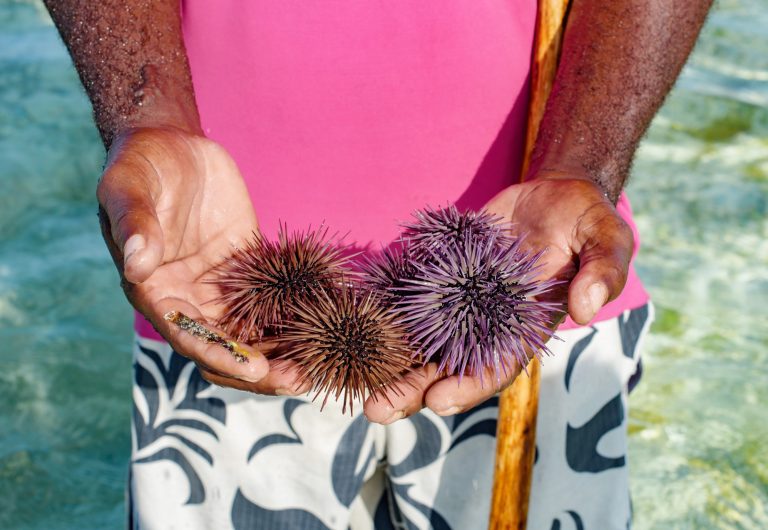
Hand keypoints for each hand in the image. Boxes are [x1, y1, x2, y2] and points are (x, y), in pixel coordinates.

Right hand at [98, 127, 308, 394]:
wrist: (170, 142)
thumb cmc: (141, 164)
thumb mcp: (128, 187)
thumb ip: (134, 226)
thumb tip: (137, 265)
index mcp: (155, 290)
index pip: (188, 337)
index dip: (222, 355)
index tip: (256, 369)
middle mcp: (188, 298)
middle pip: (226, 349)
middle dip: (261, 369)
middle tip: (300, 380)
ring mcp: (220, 287)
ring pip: (253, 334)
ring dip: (283, 352)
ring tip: (321, 364)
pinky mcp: (246, 269)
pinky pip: (273, 301)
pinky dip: (295, 317)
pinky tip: (328, 324)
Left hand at [363, 176, 632, 423]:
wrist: (555, 193)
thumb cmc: (587, 222)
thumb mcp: (607, 241)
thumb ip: (602, 273)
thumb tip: (584, 310)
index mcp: (526, 327)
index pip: (496, 367)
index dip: (468, 386)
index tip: (438, 401)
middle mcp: (487, 322)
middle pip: (446, 366)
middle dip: (412, 389)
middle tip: (375, 409)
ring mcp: (460, 300)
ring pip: (420, 340)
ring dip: (389, 362)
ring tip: (353, 380)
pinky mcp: (441, 274)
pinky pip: (409, 298)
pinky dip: (382, 313)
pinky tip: (349, 325)